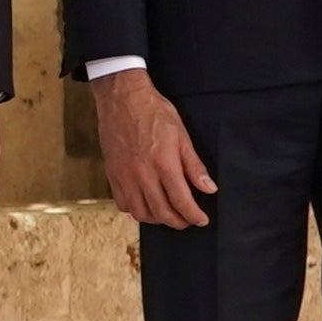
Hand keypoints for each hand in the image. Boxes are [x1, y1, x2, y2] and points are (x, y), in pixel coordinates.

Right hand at [93, 66, 214, 231]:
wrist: (122, 99)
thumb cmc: (154, 112)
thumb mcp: (182, 135)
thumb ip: (194, 166)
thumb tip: (209, 188)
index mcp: (164, 164)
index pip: (182, 201)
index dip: (194, 215)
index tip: (201, 219)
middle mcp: (143, 175)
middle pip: (162, 212)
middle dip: (179, 221)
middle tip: (188, 220)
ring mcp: (125, 176)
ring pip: (141, 213)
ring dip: (157, 219)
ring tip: (168, 214)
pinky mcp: (112, 174)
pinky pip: (123, 203)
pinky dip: (136, 210)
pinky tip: (146, 204)